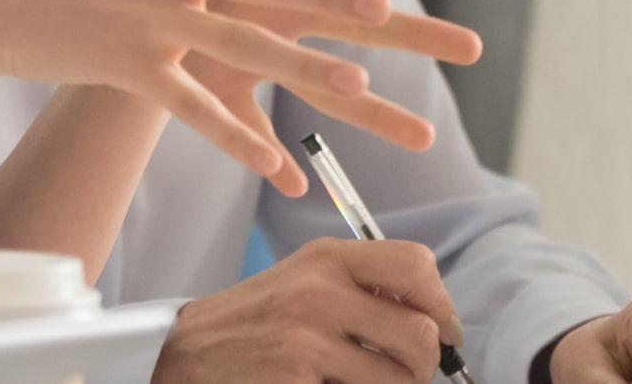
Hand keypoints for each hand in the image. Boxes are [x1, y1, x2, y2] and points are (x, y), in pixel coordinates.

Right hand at [151, 238, 464, 383]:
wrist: (189, 351)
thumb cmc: (259, 318)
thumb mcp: (307, 278)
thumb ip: (363, 283)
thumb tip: (435, 315)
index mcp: (329, 258)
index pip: (417, 267)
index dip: (442, 305)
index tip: (440, 329)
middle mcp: (321, 293)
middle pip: (422, 334)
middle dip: (426, 364)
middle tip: (407, 371)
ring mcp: (309, 340)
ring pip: (402, 379)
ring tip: (364, 380)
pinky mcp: (299, 381)